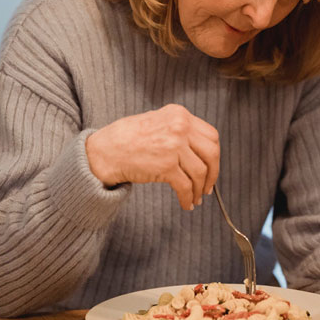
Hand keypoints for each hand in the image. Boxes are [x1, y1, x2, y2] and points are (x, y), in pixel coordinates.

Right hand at [85, 104, 219, 209]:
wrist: (105, 151)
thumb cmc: (127, 138)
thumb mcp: (157, 120)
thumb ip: (179, 129)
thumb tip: (200, 150)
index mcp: (179, 114)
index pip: (211, 135)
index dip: (214, 155)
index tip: (212, 166)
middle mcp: (180, 127)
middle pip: (212, 153)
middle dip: (213, 173)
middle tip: (208, 186)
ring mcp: (174, 146)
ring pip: (201, 172)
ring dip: (200, 189)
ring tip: (196, 198)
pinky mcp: (167, 166)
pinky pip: (186, 187)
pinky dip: (188, 198)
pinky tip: (186, 204)